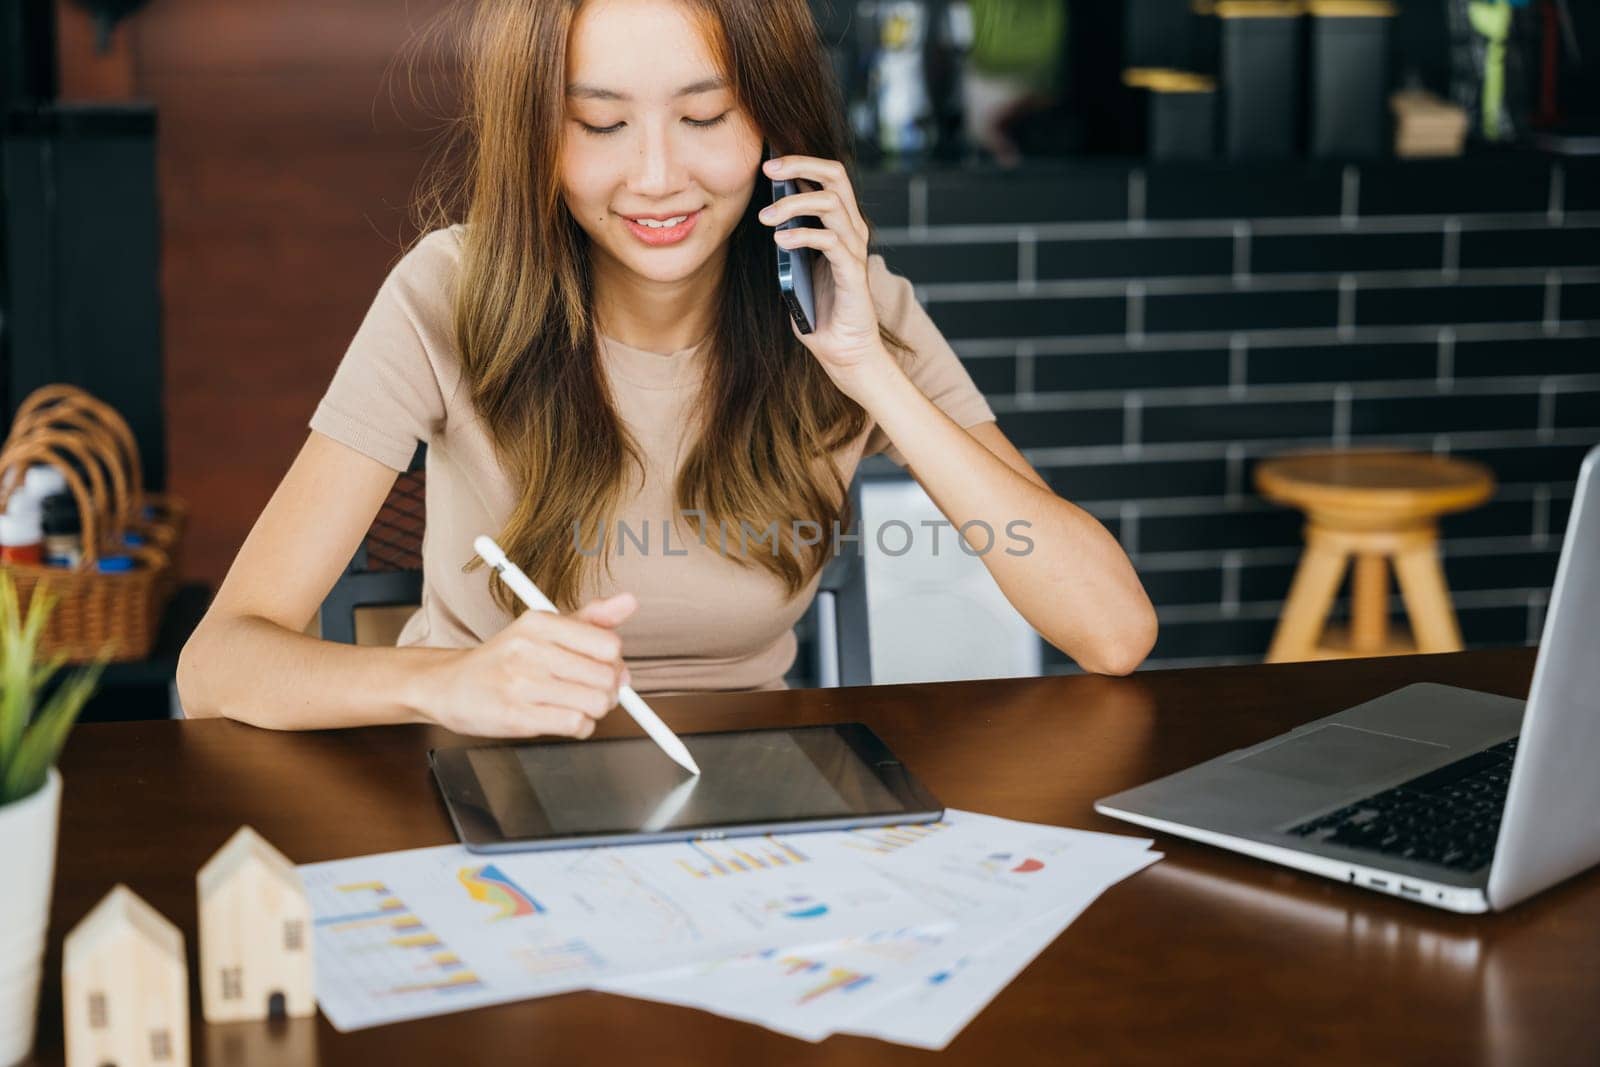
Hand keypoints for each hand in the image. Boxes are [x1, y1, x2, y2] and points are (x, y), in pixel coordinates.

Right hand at [413, 592, 636, 737]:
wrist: (448, 685)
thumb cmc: (503, 658)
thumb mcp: (543, 628)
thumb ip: (590, 618)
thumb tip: (630, 602)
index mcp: (540, 623)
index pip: (608, 644)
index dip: (615, 662)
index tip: (607, 669)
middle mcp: (530, 649)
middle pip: (606, 677)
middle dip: (610, 690)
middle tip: (595, 692)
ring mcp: (521, 684)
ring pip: (595, 703)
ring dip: (595, 711)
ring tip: (578, 705)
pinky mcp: (515, 716)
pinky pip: (575, 725)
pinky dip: (580, 727)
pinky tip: (566, 720)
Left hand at [758, 154, 896, 400]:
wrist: (844, 351)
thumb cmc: (820, 311)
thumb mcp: (798, 267)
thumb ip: (790, 240)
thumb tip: (768, 213)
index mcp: (841, 224)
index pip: (828, 177)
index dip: (801, 163)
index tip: (767, 163)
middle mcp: (853, 230)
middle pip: (835, 176)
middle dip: (801, 165)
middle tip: (768, 169)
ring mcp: (855, 250)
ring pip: (830, 203)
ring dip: (793, 205)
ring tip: (765, 218)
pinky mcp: (853, 273)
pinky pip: (829, 241)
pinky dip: (802, 235)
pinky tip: (780, 241)